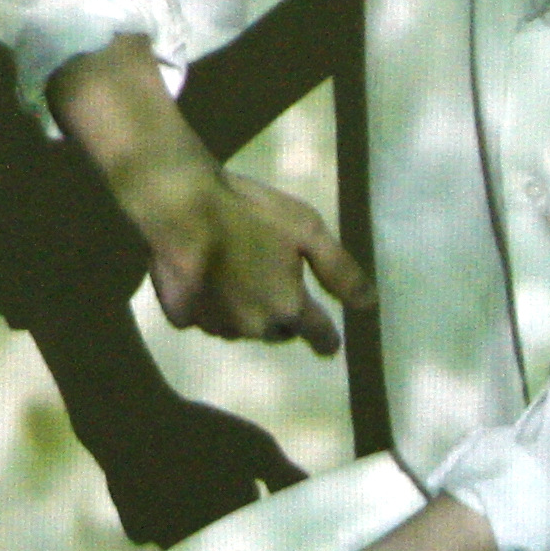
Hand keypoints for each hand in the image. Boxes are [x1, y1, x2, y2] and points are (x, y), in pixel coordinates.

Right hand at [125, 165, 373, 356]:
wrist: (179, 208)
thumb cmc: (248, 212)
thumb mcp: (307, 228)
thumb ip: (340, 270)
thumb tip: (370, 305)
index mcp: (289, 306)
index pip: (318, 334)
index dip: (326, 338)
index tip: (328, 343)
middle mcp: (256, 325)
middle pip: (278, 331)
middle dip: (282, 317)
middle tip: (275, 289)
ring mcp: (217, 324)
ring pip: (240, 326)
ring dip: (244, 310)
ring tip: (236, 278)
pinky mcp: (183, 318)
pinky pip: (204, 318)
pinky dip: (209, 305)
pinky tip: (202, 279)